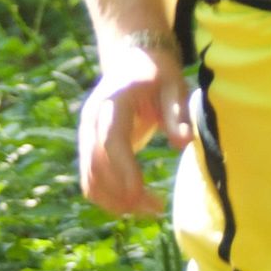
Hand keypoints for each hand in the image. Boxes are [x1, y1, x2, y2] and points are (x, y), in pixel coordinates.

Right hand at [78, 41, 192, 216]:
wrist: (132, 61)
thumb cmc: (157, 74)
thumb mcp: (174, 85)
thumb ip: (177, 113)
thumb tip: (184, 142)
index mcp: (112, 101)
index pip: (111, 140)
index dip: (122, 169)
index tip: (139, 193)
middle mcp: (91, 120)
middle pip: (97, 165)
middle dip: (122, 193)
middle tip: (155, 208)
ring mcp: (86, 135)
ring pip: (90, 179)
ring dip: (115, 202)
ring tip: (149, 209)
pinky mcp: (88, 148)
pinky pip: (91, 180)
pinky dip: (108, 198)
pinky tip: (133, 204)